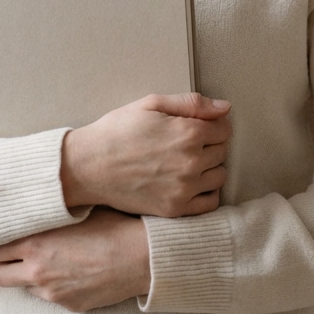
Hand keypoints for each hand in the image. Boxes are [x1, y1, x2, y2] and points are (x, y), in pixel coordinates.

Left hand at [0, 207, 149, 311]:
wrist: (142, 257)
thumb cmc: (114, 226)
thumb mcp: (77, 211)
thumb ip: (49, 214)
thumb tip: (35, 205)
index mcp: (36, 243)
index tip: (1, 237)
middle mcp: (38, 271)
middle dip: (5, 264)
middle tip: (17, 252)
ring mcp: (52, 292)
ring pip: (25, 287)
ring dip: (31, 275)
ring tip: (53, 259)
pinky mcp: (68, 304)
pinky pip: (51, 296)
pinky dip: (55, 285)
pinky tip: (75, 270)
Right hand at [61, 92, 230, 216]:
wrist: (88, 167)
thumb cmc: (117, 131)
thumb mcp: (152, 104)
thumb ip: (192, 103)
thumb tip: (225, 108)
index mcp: (189, 133)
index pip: (225, 129)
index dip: (212, 125)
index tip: (196, 126)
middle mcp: (191, 162)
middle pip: (222, 151)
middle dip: (210, 144)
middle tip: (185, 143)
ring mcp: (184, 188)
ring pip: (219, 175)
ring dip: (209, 167)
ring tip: (187, 161)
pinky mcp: (174, 209)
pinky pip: (210, 203)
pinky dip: (206, 192)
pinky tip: (191, 183)